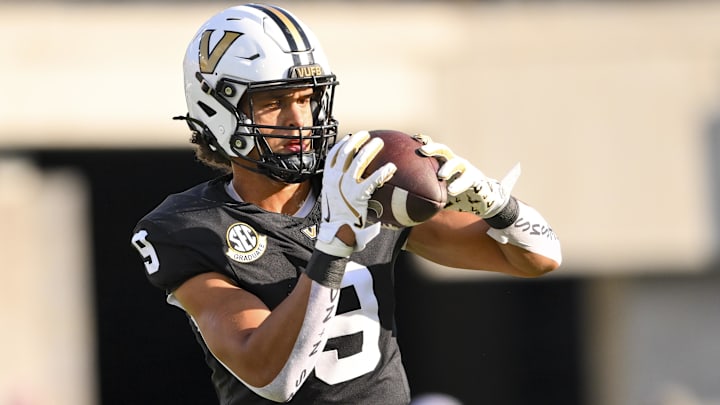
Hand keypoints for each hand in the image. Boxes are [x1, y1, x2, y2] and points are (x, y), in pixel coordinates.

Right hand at [316, 131, 396, 255]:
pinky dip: (383, 172)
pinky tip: (391, 167)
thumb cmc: (339, 219)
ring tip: (380, 143)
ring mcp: (345, 186)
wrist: (338, 234)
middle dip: (357, 140)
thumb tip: (354, 181)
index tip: (350, 137)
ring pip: (358, 160)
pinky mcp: (357, 195)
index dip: (342, 144)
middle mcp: (334, 179)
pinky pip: (373, 179)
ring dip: (370, 149)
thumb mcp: (334, 199)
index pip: (332, 155)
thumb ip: (341, 188)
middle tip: (367, 135)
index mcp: (327, 179)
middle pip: (345, 152)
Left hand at [416, 135, 519, 217]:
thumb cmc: (455, 195)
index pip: (432, 151)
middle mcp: (453, 161)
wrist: (480, 199)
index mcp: (443, 163)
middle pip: (443, 150)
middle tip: (422, 150)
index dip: (422, 143)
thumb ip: (424, 194)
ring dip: (448, 167)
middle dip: (433, 148)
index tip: (411, 139)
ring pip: (456, 162)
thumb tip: (399, 205)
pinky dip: (459, 184)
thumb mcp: (438, 194)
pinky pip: (466, 179)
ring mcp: (465, 168)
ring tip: (441, 175)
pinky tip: (451, 191)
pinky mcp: (475, 178)